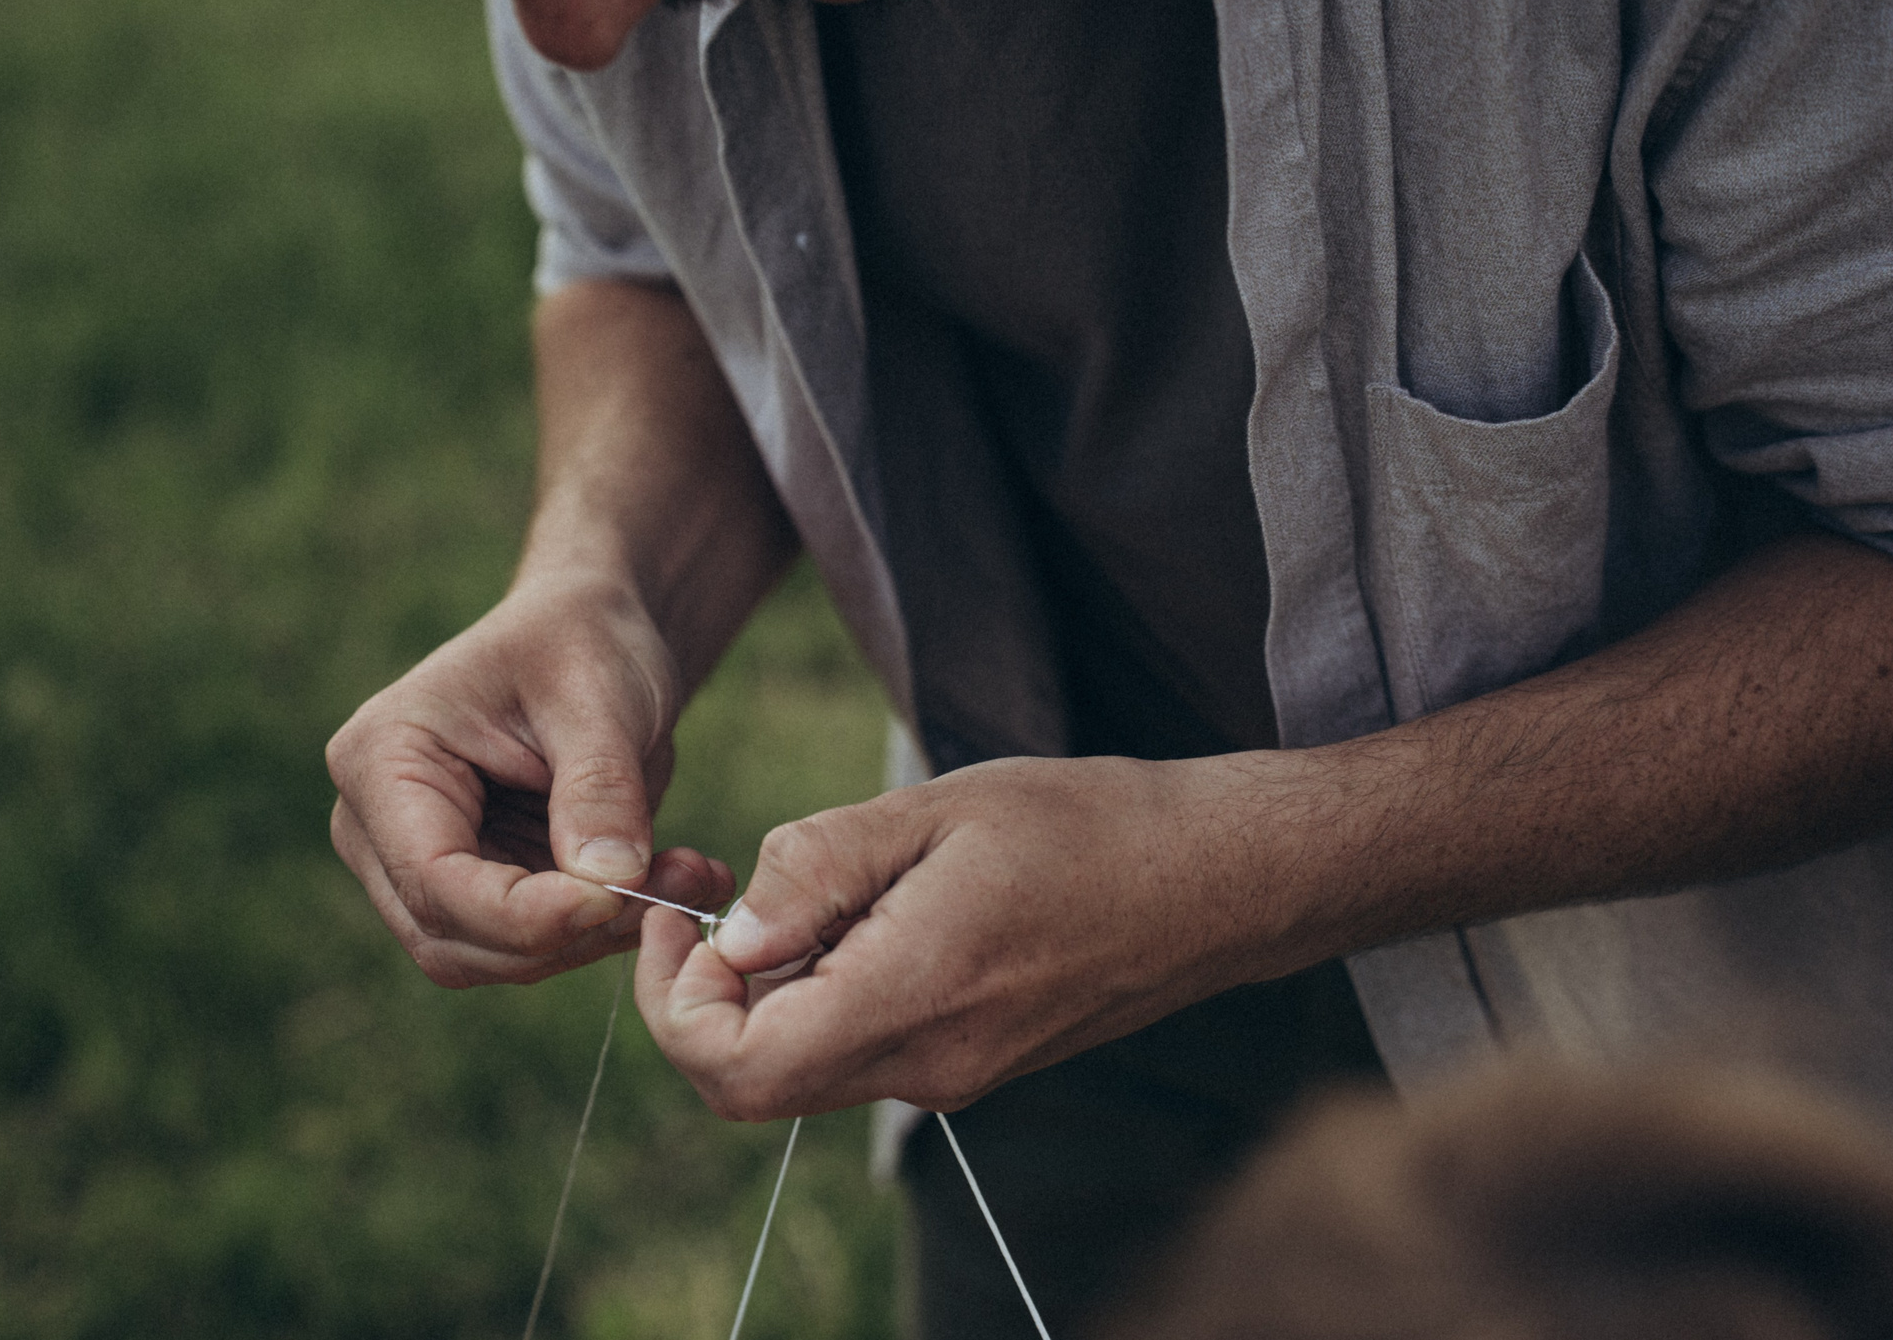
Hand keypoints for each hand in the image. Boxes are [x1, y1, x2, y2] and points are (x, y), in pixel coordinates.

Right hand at [326, 575, 736, 986]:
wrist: (593, 639)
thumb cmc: (582, 642)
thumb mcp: (598, 697)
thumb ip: (598, 789)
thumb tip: (609, 883)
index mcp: (382, 760)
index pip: (434, 877)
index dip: (524, 912)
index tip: (618, 897)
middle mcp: (378, 826)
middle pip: (454, 934)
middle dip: (567, 932)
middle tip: (675, 886)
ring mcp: (419, 866)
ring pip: (494, 956)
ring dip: (596, 937)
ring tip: (689, 876)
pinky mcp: (476, 891)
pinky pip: (532, 944)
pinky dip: (604, 929)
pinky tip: (676, 882)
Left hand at [633, 754, 1304, 1118]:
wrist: (1218, 879)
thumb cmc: (1090, 824)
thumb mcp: (938, 809)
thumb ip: (822, 868)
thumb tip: (734, 933)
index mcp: (913, 996)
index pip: (736, 1066)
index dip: (674, 1001)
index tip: (680, 917)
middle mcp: (928, 1063)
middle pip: (756, 1082)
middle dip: (706, 997)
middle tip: (719, 895)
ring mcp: (955, 1075)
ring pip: (806, 1067)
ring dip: (769, 991)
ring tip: (809, 886)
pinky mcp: (974, 1062)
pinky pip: (862, 1049)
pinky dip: (825, 992)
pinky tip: (865, 910)